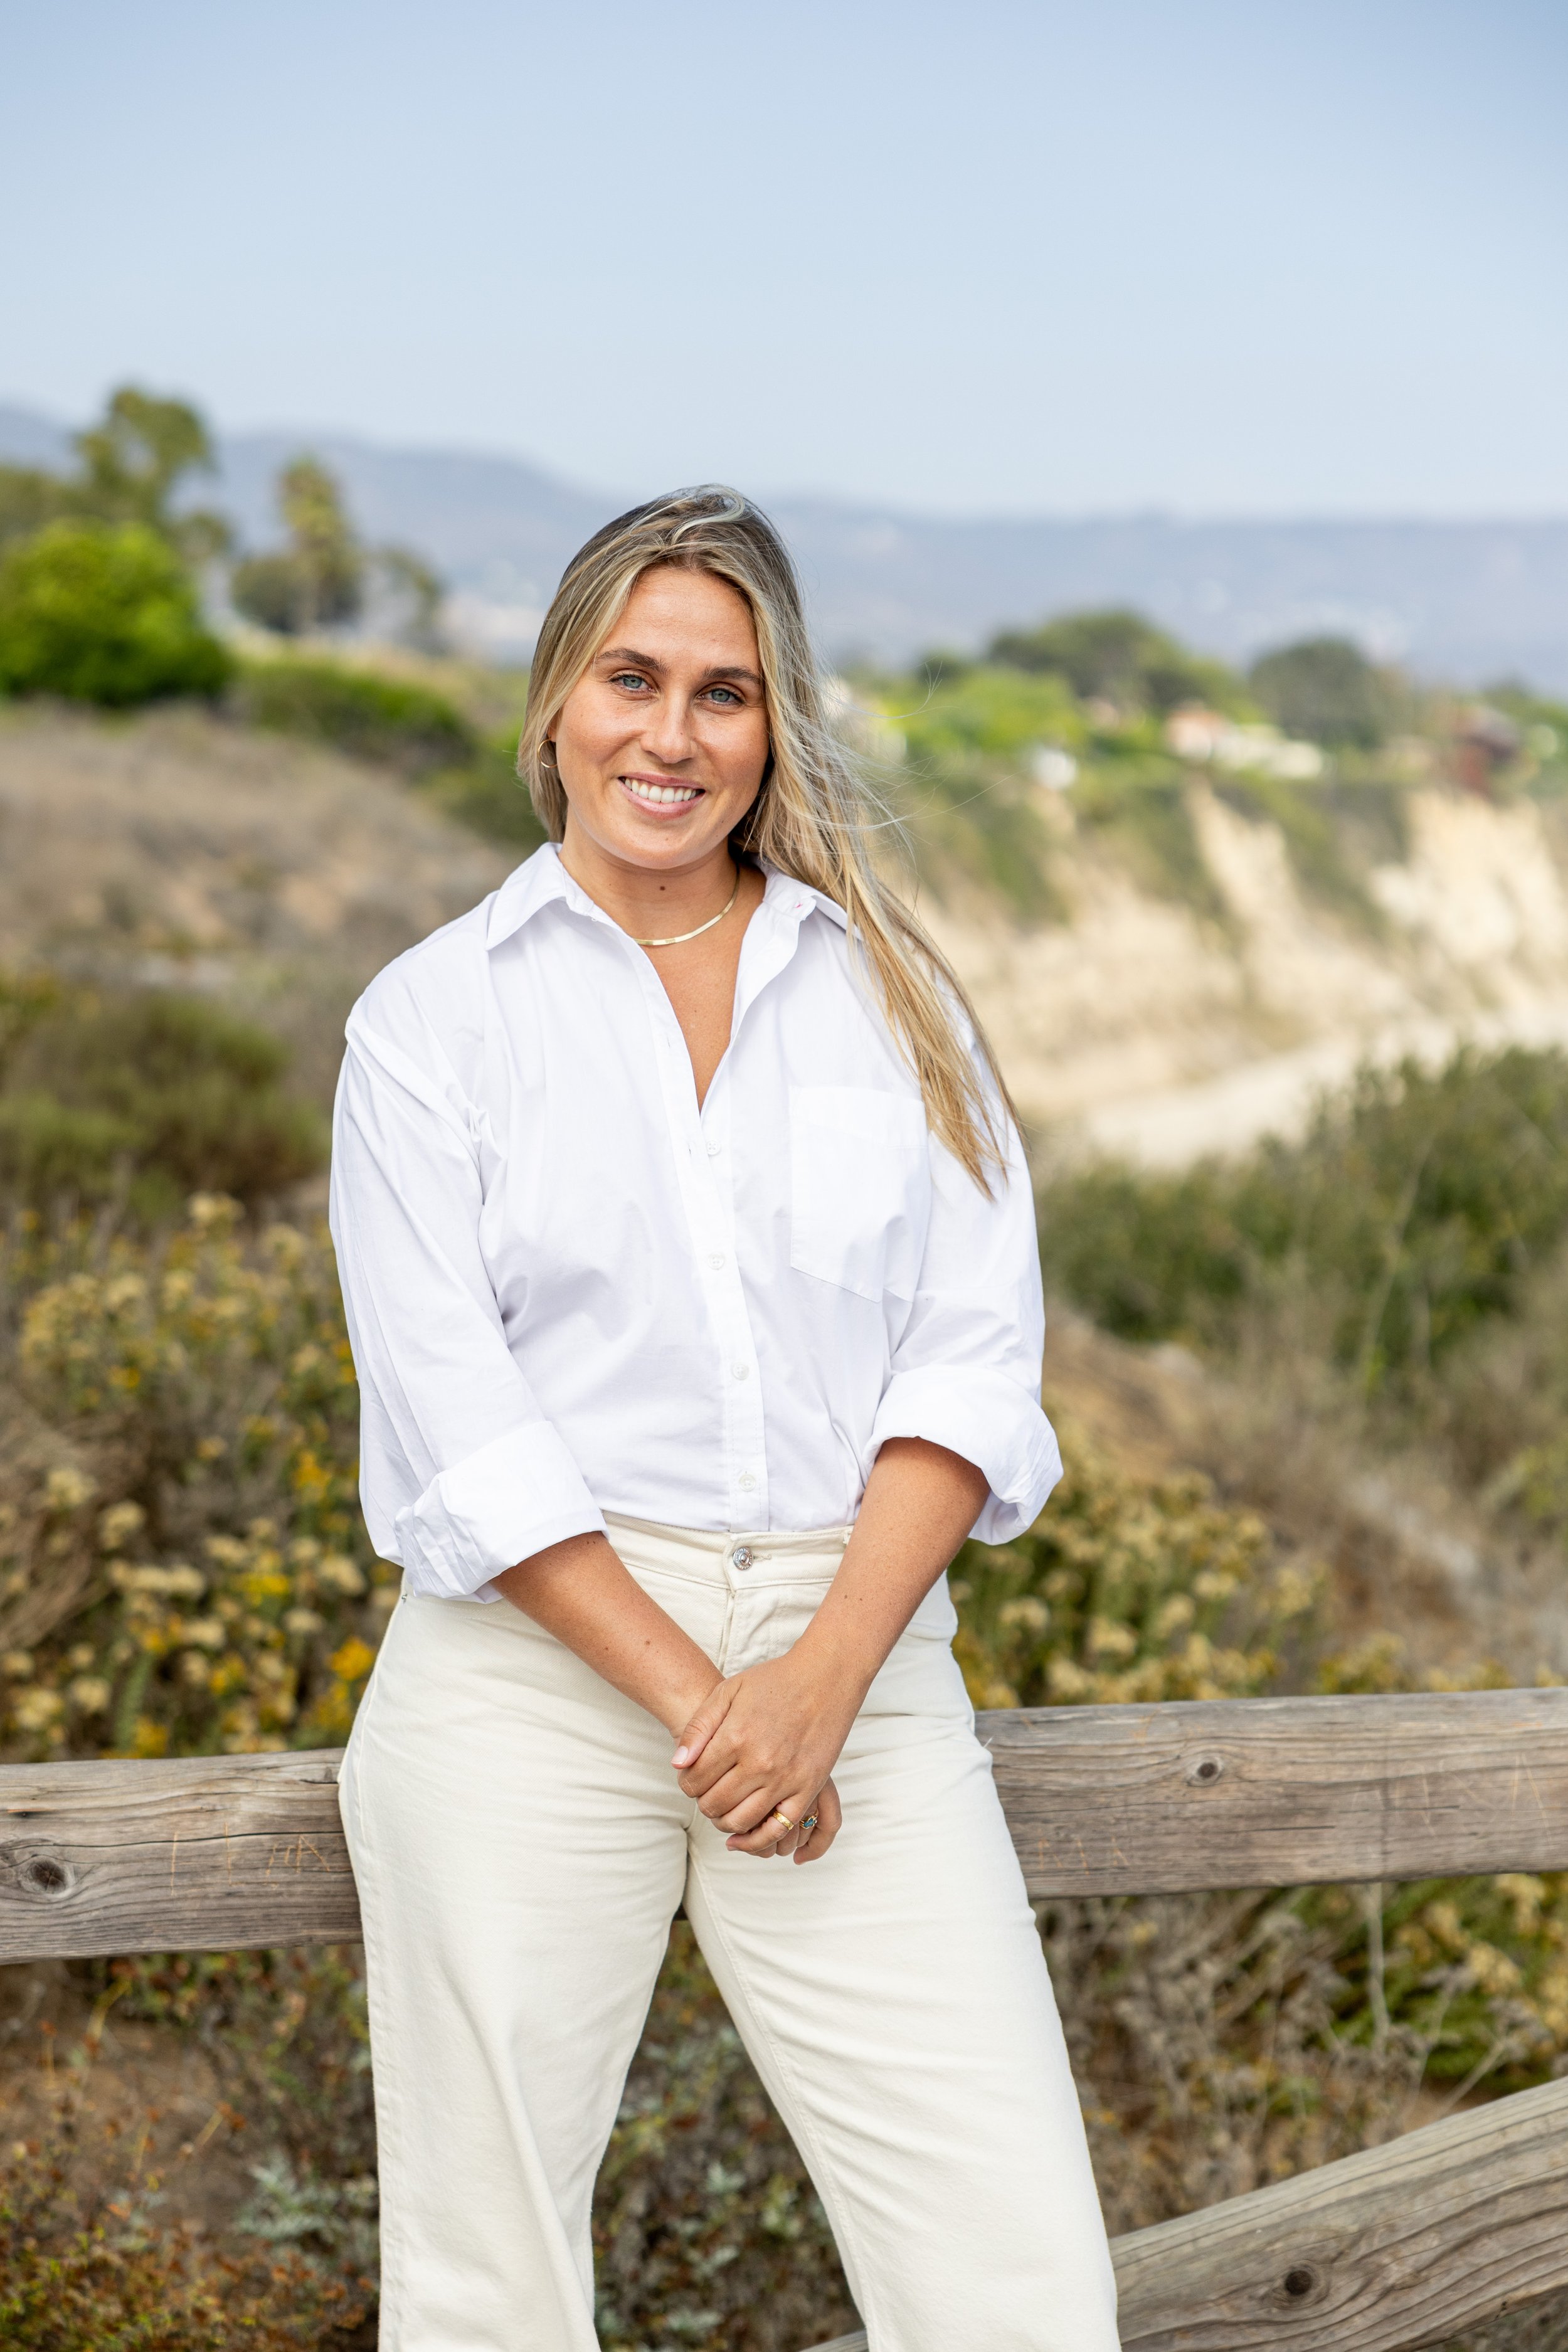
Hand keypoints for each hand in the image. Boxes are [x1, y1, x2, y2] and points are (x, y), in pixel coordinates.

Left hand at [671, 1652, 853, 1862]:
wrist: (825, 1676)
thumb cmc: (775, 1680)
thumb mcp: (728, 1691)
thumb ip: (699, 1727)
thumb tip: (677, 1763)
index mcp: (736, 1736)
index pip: (694, 1779)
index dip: (686, 1782)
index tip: (691, 1778)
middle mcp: (759, 1762)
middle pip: (714, 1804)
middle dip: (703, 1802)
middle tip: (706, 1792)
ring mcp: (785, 1778)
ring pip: (741, 1821)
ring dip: (724, 1821)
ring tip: (723, 1808)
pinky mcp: (808, 1788)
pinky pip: (778, 1828)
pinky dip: (756, 1840)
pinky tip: (743, 1838)